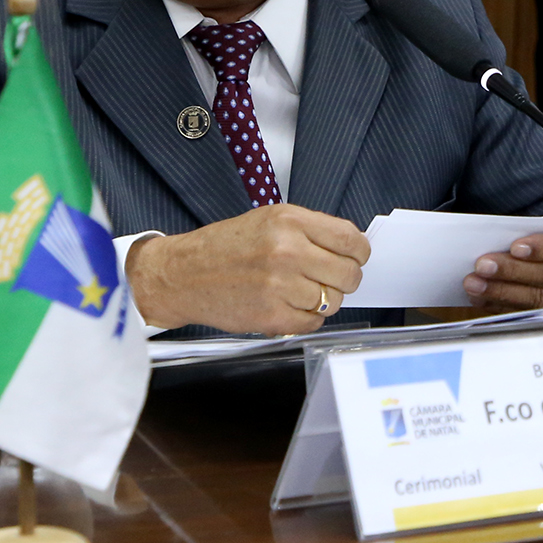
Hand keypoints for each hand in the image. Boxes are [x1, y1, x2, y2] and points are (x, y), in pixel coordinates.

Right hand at [126, 204, 368, 334]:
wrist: (183, 274)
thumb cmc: (225, 247)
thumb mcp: (269, 219)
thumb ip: (310, 230)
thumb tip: (350, 247)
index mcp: (289, 221)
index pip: (351, 239)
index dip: (359, 252)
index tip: (355, 257)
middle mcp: (287, 250)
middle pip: (349, 274)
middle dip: (345, 279)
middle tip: (330, 279)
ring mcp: (279, 285)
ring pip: (333, 301)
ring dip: (324, 300)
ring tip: (301, 292)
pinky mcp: (271, 315)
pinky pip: (313, 322)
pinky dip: (308, 318)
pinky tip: (291, 306)